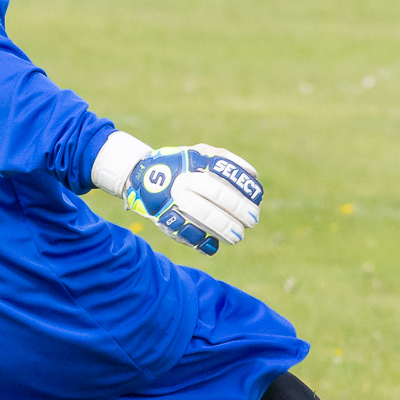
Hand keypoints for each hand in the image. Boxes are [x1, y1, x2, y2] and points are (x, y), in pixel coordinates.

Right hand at [121, 145, 262, 254]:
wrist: (142, 174)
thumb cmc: (182, 165)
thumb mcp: (201, 153)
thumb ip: (226, 161)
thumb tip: (252, 175)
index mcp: (195, 161)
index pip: (225, 173)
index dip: (244, 188)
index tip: (258, 199)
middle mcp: (183, 178)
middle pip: (216, 193)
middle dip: (238, 209)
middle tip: (253, 220)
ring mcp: (172, 198)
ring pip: (202, 214)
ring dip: (224, 228)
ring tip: (237, 236)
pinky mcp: (164, 217)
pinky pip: (185, 232)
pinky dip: (201, 242)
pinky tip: (214, 246)